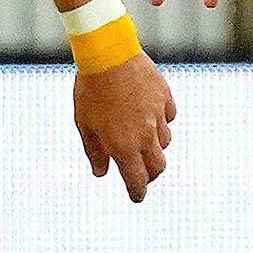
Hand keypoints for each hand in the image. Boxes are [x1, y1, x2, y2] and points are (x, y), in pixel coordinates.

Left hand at [74, 48, 176, 201]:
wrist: (108, 55)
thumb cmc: (90, 91)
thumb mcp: (85, 125)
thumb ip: (95, 152)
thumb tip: (102, 173)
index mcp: (123, 145)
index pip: (136, 179)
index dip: (137, 192)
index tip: (137, 197)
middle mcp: (145, 134)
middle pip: (158, 166)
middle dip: (150, 174)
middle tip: (140, 173)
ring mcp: (158, 115)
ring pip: (165, 141)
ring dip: (154, 146)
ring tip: (139, 136)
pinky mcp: (165, 98)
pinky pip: (168, 117)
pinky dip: (160, 121)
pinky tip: (148, 113)